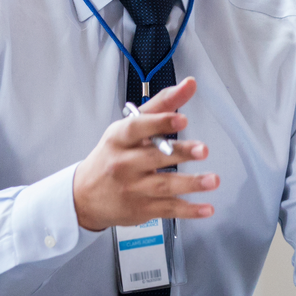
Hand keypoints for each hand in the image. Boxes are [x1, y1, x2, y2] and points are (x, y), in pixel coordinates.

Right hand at [73, 77, 218, 231]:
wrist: (84, 197)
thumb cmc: (111, 157)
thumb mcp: (128, 129)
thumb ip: (161, 106)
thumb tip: (190, 84)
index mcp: (118, 139)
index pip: (137, 128)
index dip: (159, 122)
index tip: (181, 119)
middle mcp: (123, 164)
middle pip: (154, 157)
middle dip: (180, 153)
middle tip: (203, 150)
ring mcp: (132, 189)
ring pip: (163, 186)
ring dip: (190, 183)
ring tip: (212, 180)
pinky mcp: (142, 209)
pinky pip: (168, 209)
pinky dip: (188, 211)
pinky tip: (206, 209)